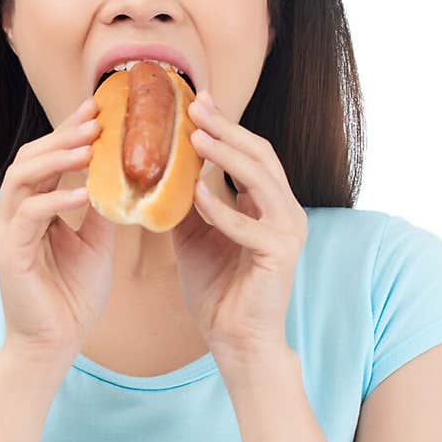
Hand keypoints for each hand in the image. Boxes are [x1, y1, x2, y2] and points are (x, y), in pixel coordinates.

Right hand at [0, 96, 117, 362]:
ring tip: (90, 145)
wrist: (56, 343)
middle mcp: (11, 213)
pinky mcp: (8, 253)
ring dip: (58, 157)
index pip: (48, 157)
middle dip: (64, 134)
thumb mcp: (97, 243)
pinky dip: (58, 199)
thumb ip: (102, 208)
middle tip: (97, 116)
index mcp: (31, 207)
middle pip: (31, 157)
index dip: (70, 131)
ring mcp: (5, 230)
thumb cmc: (73, 296)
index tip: (99, 107)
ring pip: (23, 176)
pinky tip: (85, 192)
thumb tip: (126, 174)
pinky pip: (30, 214)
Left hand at [170, 89, 307, 369]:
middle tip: (194, 105)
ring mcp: (287, 231)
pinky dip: (221, 209)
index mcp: (267, 202)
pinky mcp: (281, 255)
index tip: (194, 100)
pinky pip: (249, 225)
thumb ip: (182, 201)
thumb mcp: (191, 236)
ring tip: (194, 136)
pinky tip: (195, 193)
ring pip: (261, 179)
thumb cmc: (216, 289)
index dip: (223, 124)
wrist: (235, 341)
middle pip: (259, 154)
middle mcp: (284, 210)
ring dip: (226, 155)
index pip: (249, 151)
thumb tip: (153, 167)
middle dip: (226, 127)